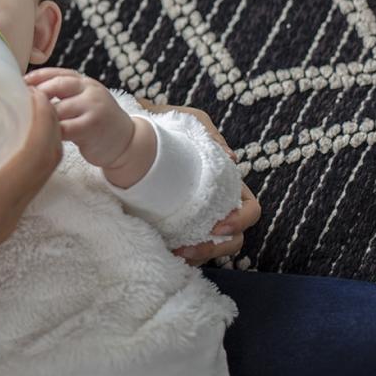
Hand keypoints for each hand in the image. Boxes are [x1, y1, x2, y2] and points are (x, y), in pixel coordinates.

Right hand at [0, 82, 62, 307]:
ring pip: (38, 176)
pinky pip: (24, 185)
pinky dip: (27, 158)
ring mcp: (4, 222)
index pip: (36, 156)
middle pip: (46, 164)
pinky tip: (7, 139)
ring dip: (40, 142)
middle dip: (47, 126)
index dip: (42, 120)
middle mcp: (7, 214)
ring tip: (22, 109)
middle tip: (29, 93)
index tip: (31, 90)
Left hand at [24, 67, 155, 187]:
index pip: (57, 73)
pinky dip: (50, 131)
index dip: (36, 77)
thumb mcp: (84, 100)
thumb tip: (28, 92)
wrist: (126, 142)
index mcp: (85, 82)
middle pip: (57, 86)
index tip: (19, 84)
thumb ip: (63, 94)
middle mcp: (90, 90)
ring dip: (40, 115)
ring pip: (58, 108)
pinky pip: (64, 128)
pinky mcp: (92, 127)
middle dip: (36, 94)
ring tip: (26, 121)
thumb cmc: (96, 121)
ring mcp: (92, 108)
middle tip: (18, 103)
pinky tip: (40, 136)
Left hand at [135, 97, 261, 264]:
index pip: (249, 208)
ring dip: (198, 255)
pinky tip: (166, 252)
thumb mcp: (186, 120)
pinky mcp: (175, 226)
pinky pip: (186, 249)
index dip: (240, 220)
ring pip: (210, 248)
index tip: (218, 226)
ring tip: (177, 253)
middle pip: (234, 238)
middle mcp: (215, 204)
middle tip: (191, 248)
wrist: (126, 129)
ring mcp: (195, 218)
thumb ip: (207, 132)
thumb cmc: (163, 124)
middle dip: (216, 248)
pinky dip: (181, 255)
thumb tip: (231, 159)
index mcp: (225, 183)